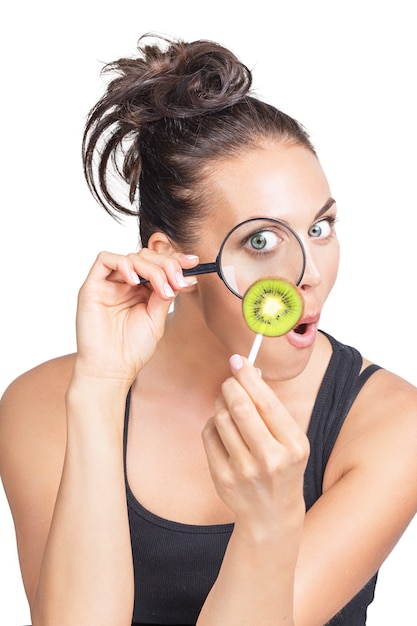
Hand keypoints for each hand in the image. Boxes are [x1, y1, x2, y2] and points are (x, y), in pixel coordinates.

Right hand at [73, 248, 198, 384]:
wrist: (111, 369)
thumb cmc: (132, 349)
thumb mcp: (157, 317)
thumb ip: (166, 294)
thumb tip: (184, 275)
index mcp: (141, 290)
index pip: (157, 264)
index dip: (175, 260)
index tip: (194, 262)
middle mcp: (124, 284)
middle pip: (146, 256)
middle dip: (167, 264)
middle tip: (179, 281)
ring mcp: (108, 284)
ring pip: (131, 257)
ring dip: (152, 268)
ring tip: (163, 289)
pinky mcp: (92, 286)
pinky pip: (105, 259)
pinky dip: (123, 264)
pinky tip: (134, 280)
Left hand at [202, 354, 308, 536]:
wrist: (271, 514)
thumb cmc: (281, 468)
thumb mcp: (291, 441)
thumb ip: (271, 411)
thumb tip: (246, 372)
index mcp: (294, 446)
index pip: (266, 402)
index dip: (248, 376)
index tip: (238, 361)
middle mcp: (270, 459)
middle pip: (240, 407)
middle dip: (230, 387)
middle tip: (229, 381)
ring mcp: (244, 470)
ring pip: (220, 419)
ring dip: (220, 404)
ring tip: (227, 406)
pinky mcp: (223, 478)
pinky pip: (209, 435)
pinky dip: (212, 424)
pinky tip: (222, 429)